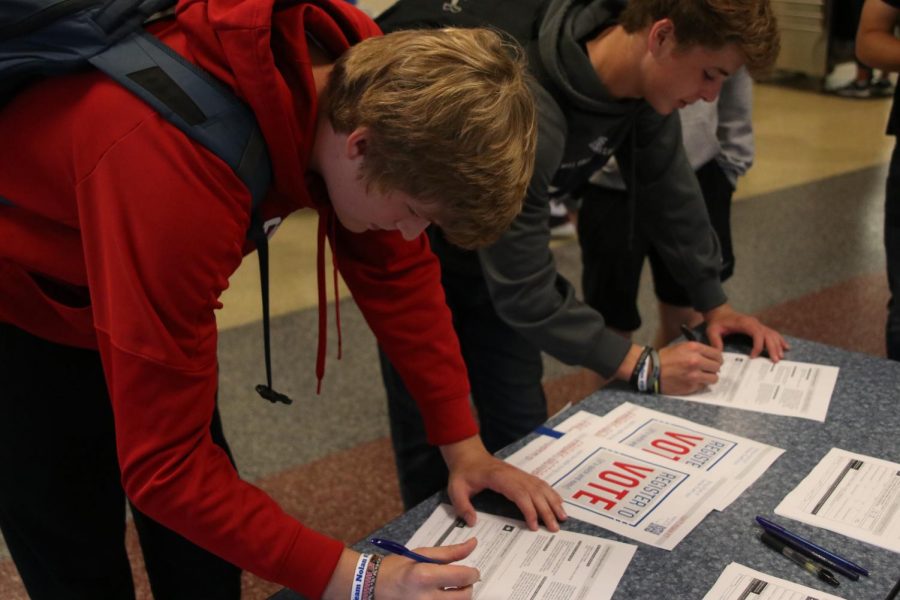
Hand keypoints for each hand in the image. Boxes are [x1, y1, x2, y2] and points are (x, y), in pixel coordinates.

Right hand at [322, 541, 479, 599]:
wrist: (373, 586)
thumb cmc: (398, 567)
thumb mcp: (422, 554)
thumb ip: (450, 552)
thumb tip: (473, 544)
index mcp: (425, 576)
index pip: (463, 577)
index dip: (472, 573)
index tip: (471, 570)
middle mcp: (426, 598)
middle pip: (465, 597)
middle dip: (467, 587)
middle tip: (460, 580)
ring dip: (458, 597)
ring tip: (449, 589)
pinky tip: (440, 595)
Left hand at [440, 436, 565, 531]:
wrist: (468, 455)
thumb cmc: (463, 473)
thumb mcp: (455, 489)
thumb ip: (462, 506)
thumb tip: (472, 522)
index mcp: (498, 478)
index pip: (519, 493)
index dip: (529, 509)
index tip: (534, 526)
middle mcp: (513, 474)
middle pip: (534, 492)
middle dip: (546, 510)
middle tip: (555, 528)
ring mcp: (518, 474)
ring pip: (540, 487)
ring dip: (552, 501)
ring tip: (562, 517)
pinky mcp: (520, 475)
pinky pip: (539, 483)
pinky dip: (550, 493)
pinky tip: (558, 502)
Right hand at [657, 341, 722, 394]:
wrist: (651, 370)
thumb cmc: (665, 357)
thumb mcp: (682, 347)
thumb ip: (697, 350)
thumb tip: (711, 357)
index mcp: (694, 348)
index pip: (717, 354)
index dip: (717, 358)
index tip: (714, 361)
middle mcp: (696, 361)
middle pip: (717, 366)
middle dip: (713, 368)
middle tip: (707, 369)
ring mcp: (694, 375)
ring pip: (714, 378)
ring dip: (709, 377)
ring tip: (702, 376)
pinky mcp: (691, 386)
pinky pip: (703, 386)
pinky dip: (700, 384)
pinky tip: (692, 381)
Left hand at [704, 304, 789, 360]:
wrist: (720, 312)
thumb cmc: (717, 321)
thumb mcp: (712, 330)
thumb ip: (715, 341)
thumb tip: (719, 354)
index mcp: (744, 323)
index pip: (757, 333)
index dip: (757, 346)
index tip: (753, 357)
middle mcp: (754, 323)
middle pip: (768, 335)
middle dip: (772, 348)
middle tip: (775, 360)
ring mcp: (758, 324)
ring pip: (772, 334)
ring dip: (777, 345)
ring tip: (780, 357)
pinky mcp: (759, 327)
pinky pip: (772, 333)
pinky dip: (779, 340)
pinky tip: (785, 347)